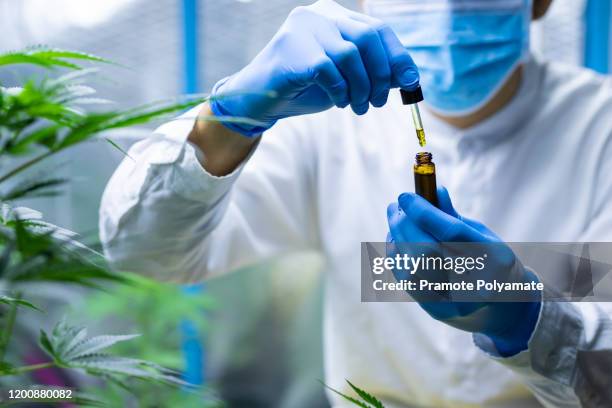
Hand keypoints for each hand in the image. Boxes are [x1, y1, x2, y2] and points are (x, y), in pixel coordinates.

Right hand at [210, 0, 418, 135]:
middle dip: (381, 75)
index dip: (398, 56)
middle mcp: (320, 14)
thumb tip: (409, 77)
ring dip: (361, 88)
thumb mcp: (346, 78)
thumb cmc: (304, 87)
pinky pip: (329, 70)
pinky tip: (337, 101)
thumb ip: (373, 72)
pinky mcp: (291, 49)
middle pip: (368, 37)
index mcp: (335, 15)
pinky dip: (339, 90)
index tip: (411, 83)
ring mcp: (303, 29)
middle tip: (378, 102)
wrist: (260, 99)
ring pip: (350, 55)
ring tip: (357, 106)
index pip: (378, 29)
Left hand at [386, 187, 541, 355]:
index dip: (423, 212)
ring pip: (412, 267)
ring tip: (395, 221)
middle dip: (404, 225)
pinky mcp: (436, 311)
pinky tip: (395, 241)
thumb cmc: (488, 260)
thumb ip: (454, 216)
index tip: (405, 196)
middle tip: (395, 207)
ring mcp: (455, 302)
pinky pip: (407, 281)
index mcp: (493, 258)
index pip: (450, 232)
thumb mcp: (482, 234)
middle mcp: (476, 284)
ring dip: (396, 239)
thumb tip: (432, 190)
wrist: (502, 307)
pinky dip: (396, 257)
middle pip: (426, 251)